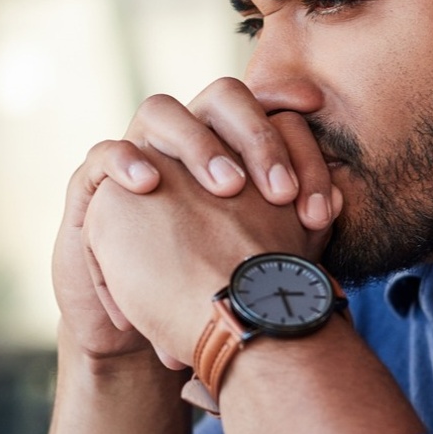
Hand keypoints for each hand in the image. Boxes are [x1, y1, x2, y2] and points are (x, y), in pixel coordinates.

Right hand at [51, 80, 337, 360]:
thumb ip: (297, 228)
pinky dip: (126, 162)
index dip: (285, 103)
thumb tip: (341, 199)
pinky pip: (103, 155)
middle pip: (218, 98)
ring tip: (228, 189)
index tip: (316, 107)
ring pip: (159, 111)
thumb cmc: (204, 293)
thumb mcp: (257, 262)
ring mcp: (136, 156)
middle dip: (253, 133)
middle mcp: (181, 142)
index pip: (259, 106)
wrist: (141, 336)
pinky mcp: (91, 186)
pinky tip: (150, 185)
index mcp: (226, 148)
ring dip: (198, 144)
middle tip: (280, 188)